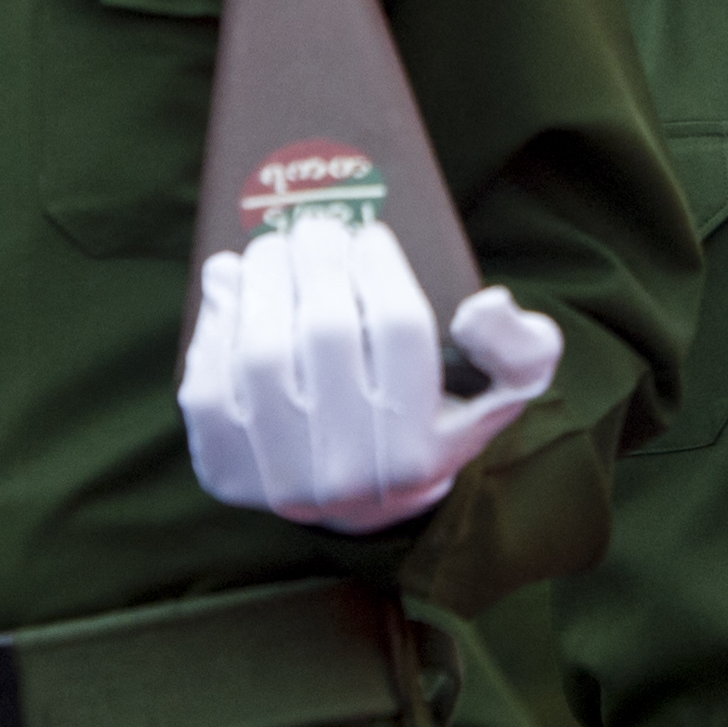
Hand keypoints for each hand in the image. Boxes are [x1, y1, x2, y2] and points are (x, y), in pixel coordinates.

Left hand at [179, 214, 560, 533]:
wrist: (361, 500)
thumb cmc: (432, 420)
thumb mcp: (500, 392)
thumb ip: (520, 348)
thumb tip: (484, 305)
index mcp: (418, 453)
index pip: (400, 332)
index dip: (380, 265)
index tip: (370, 233)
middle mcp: (347, 476)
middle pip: (325, 334)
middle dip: (317, 258)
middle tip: (317, 226)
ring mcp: (277, 478)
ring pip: (261, 354)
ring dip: (262, 280)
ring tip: (272, 247)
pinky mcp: (223, 472)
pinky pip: (207, 384)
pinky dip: (215, 323)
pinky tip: (229, 285)